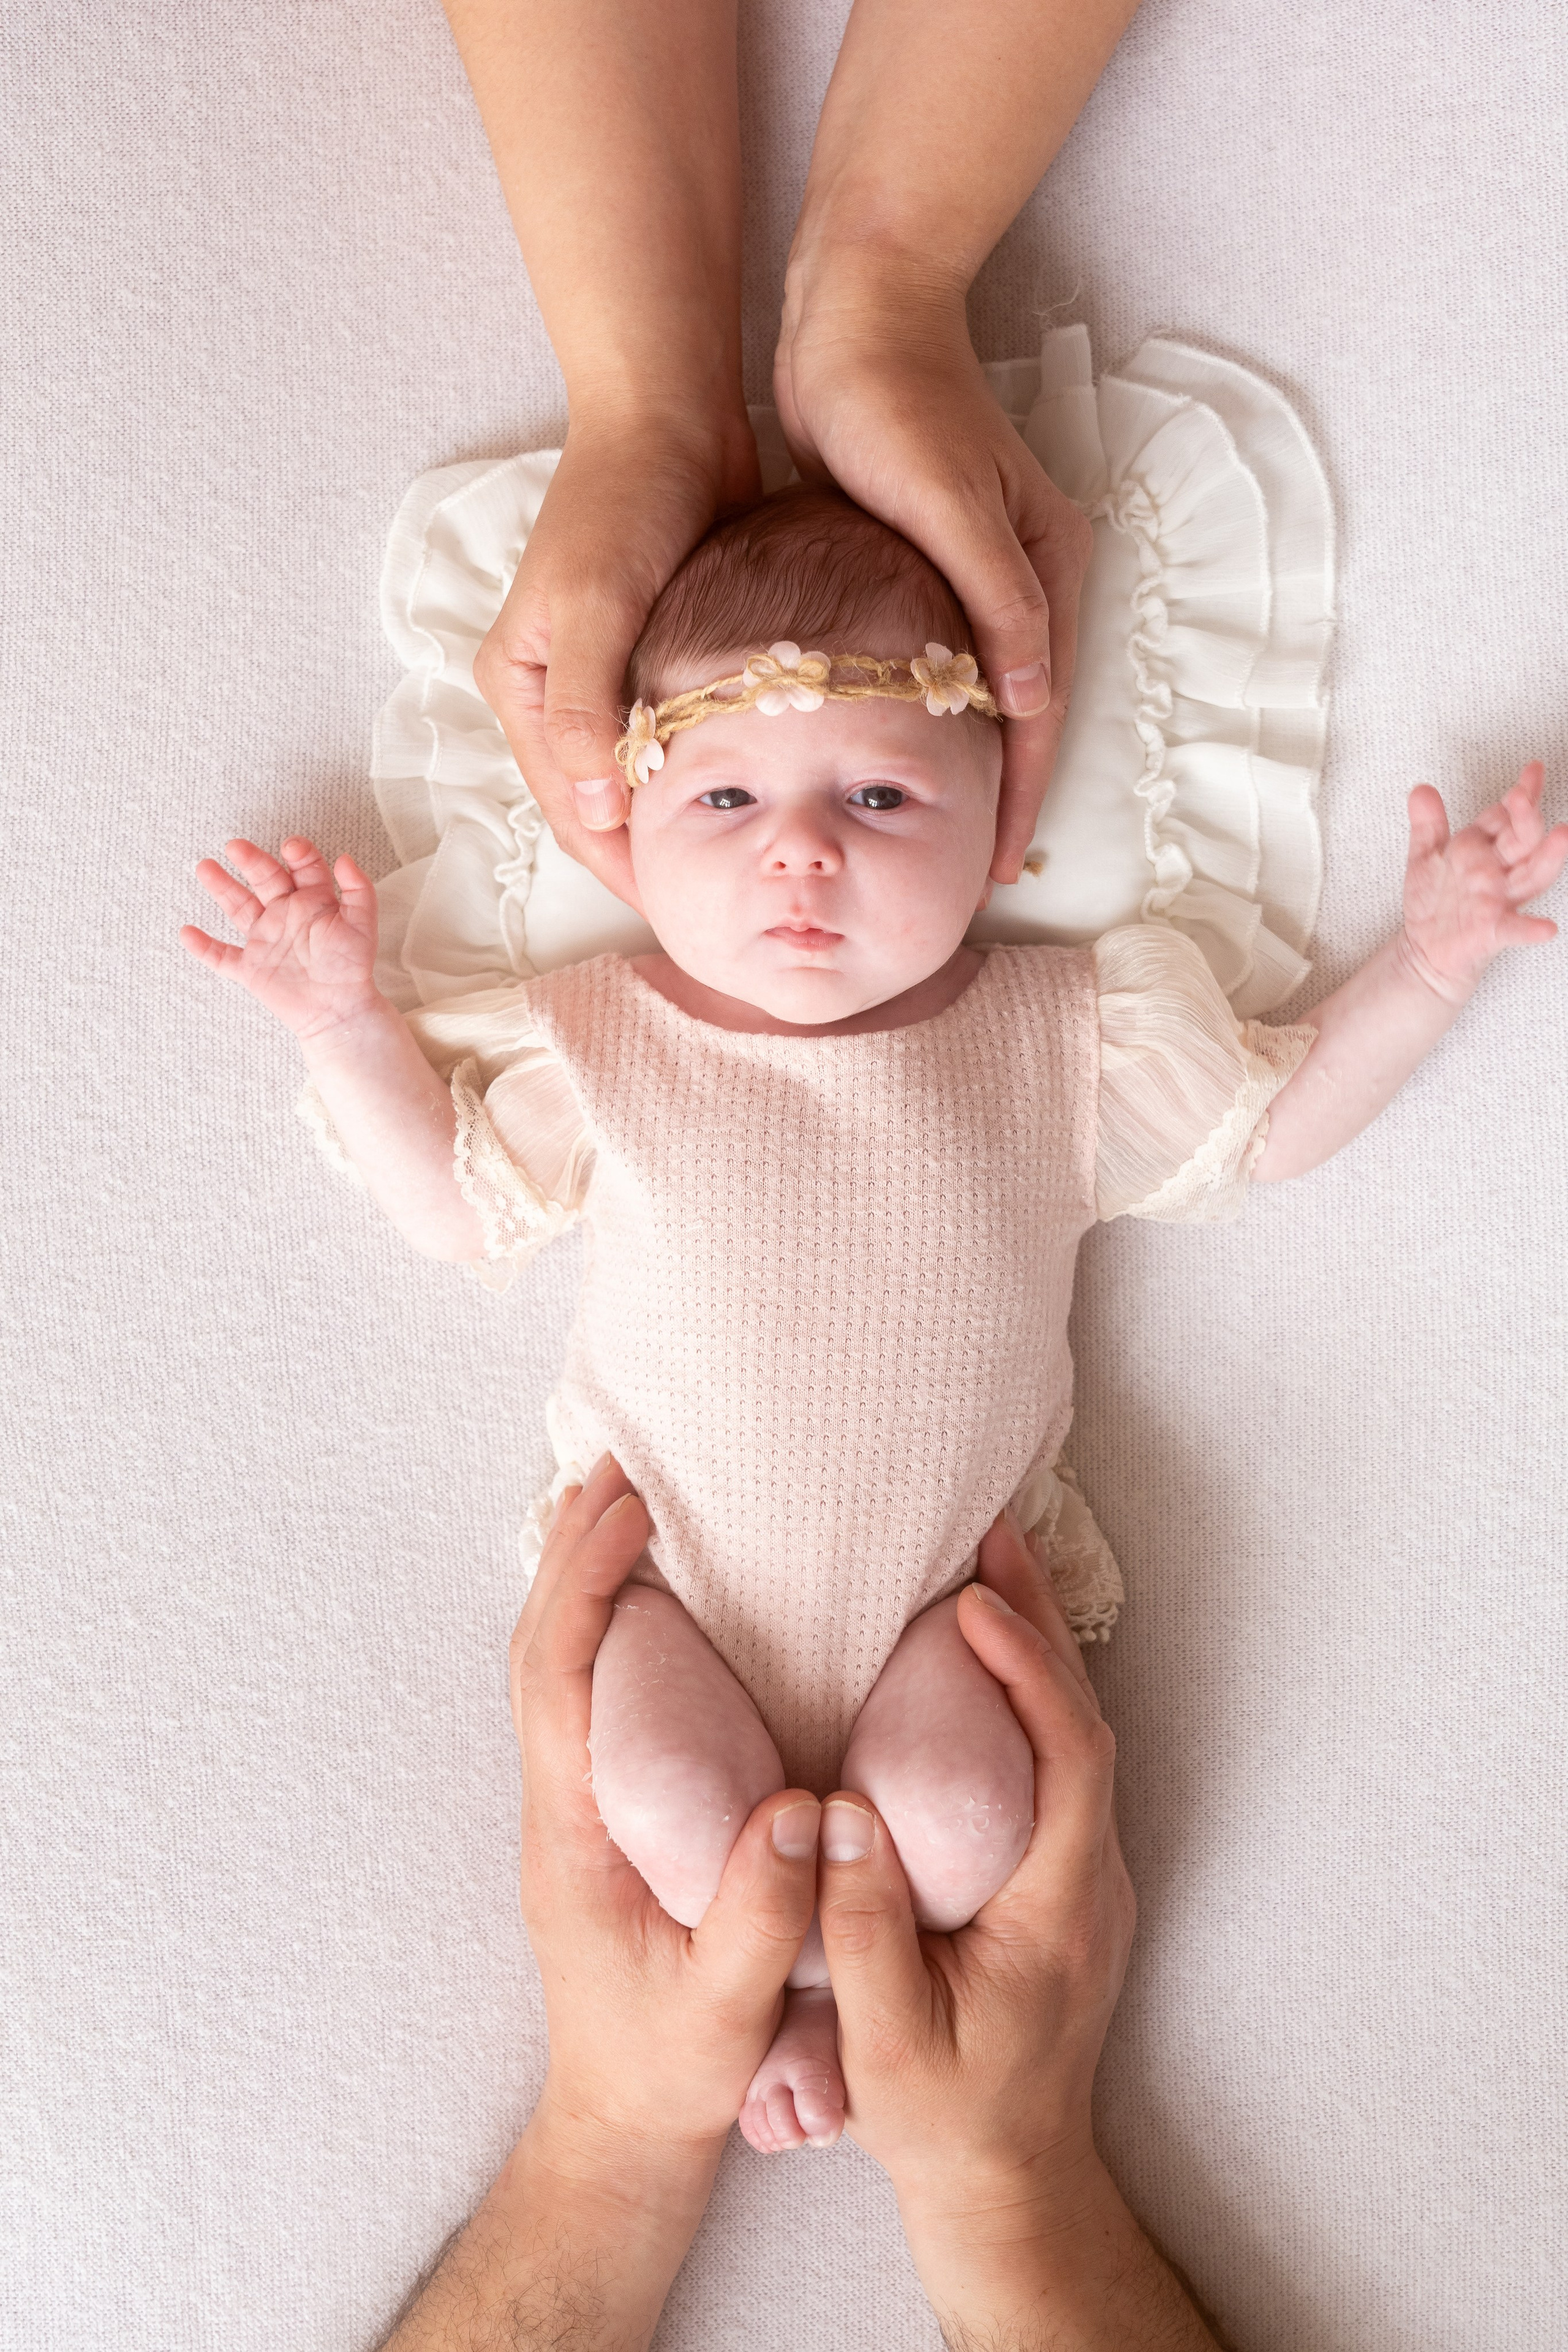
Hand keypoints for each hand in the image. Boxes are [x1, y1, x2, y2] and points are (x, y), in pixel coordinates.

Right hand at [180, 836, 380, 1040]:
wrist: (340, 1010)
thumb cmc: (352, 967)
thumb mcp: (362, 925)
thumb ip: (359, 890)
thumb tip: (345, 858)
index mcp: (314, 902)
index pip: (303, 868)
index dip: (298, 854)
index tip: (291, 848)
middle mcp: (287, 915)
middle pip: (266, 879)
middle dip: (251, 861)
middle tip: (236, 846)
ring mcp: (266, 940)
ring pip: (239, 908)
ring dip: (221, 888)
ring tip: (205, 866)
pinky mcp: (251, 969)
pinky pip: (222, 957)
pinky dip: (203, 947)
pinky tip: (186, 932)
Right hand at [472, 405, 761, 902]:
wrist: (671, 415)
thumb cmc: (625, 500)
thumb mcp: (596, 603)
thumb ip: (587, 707)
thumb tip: (594, 807)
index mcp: (519, 685)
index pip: (566, 808)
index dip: (619, 866)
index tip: (676, 913)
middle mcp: (552, 690)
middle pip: (595, 805)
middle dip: (644, 859)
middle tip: (712, 910)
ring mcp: (602, 676)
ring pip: (636, 777)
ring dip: (675, 822)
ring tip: (731, 870)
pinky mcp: (653, 657)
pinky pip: (673, 739)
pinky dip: (701, 775)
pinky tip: (747, 803)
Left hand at [511, 1452, 820, 2158]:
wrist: (621, 2124)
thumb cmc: (666, 2069)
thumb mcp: (719, 2011)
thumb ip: (757, 1920)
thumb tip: (803, 1815)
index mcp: (572, 1835)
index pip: (555, 1679)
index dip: (582, 1584)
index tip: (626, 1509)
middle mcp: (556, 1807)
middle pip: (537, 1650)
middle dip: (569, 1552)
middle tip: (617, 1466)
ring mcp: (569, 1809)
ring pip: (552, 1669)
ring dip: (578, 1581)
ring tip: (624, 1504)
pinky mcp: (598, 1815)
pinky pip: (584, 1696)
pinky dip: (601, 1627)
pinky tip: (649, 1602)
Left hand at [774, 277, 1093, 884]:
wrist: (852, 319)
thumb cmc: (894, 402)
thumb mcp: (949, 505)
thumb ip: (998, 602)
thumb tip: (1035, 698)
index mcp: (1048, 565)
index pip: (1044, 709)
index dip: (1023, 792)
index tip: (997, 865)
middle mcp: (1029, 577)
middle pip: (1026, 713)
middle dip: (1005, 795)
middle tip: (971, 875)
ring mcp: (984, 574)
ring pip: (988, 697)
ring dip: (972, 765)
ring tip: (945, 836)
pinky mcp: (935, 568)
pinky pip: (947, 667)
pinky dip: (935, 718)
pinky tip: (907, 760)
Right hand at [817, 1508, 1133, 2203]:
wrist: (1009, 2180)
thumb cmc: (945, 2118)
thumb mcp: (886, 2045)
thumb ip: (864, 1932)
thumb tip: (842, 1817)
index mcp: (1058, 1908)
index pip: (1070, 1759)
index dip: (1031, 1671)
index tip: (975, 1606)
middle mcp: (1090, 1879)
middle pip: (1085, 1723)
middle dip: (1041, 1624)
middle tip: (992, 1536)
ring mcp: (1084, 1877)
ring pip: (1076, 1735)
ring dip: (1037, 1648)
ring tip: (986, 1569)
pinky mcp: (1062, 1878)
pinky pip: (1057, 1759)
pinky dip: (1027, 1691)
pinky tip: (981, 1659)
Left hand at [1402, 759, 1567, 1003]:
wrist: (1424, 950)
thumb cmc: (1434, 904)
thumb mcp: (1426, 856)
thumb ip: (1428, 823)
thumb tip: (1421, 789)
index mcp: (1483, 848)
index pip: (1505, 816)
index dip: (1521, 793)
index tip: (1532, 770)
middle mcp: (1498, 871)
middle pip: (1523, 839)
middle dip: (1526, 816)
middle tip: (1522, 795)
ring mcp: (1499, 899)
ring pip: (1531, 875)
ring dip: (1548, 857)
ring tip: (1562, 836)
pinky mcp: (1493, 930)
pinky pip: (1515, 928)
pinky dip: (1530, 929)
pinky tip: (1546, 928)